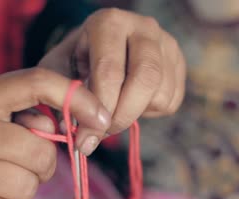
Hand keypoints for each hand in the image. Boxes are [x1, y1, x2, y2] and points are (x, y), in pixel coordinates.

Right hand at [0, 68, 110, 198]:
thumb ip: (33, 118)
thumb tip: (69, 127)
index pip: (36, 82)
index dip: (77, 98)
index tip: (101, 118)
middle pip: (39, 150)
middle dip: (45, 165)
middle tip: (28, 166)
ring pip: (28, 184)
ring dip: (29, 189)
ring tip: (6, 183)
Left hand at [40, 8, 185, 154]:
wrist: (102, 46)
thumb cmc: (77, 59)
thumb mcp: (58, 70)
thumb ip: (64, 98)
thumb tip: (82, 136)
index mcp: (109, 23)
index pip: (110, 71)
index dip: (100, 108)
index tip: (88, 136)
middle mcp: (143, 27)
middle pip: (146, 79)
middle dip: (124, 115)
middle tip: (105, 133)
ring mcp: (167, 43)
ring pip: (161, 94)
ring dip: (136, 114)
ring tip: (115, 106)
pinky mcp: (179, 62)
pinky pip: (171, 101)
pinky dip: (150, 112)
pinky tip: (133, 100)